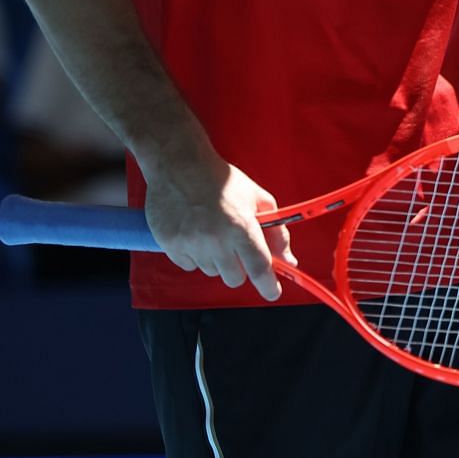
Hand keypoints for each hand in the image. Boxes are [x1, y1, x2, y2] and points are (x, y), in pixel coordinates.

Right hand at [144, 155, 296, 301]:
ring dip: (216, 260)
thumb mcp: (259, 199)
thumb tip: (289, 260)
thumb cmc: (223, 181)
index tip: (273, 292)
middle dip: (240, 267)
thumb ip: (276, 232)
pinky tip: (194, 232)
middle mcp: (216, 240)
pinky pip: (188, 265)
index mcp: (242, 227)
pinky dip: (194, 255)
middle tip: (236, 246)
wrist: (180, 165)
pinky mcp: (170, 245)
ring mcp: (191, 244)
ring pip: (211, 272)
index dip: (268, 285)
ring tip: (212, 231)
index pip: (259, 268)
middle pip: (234, 278)